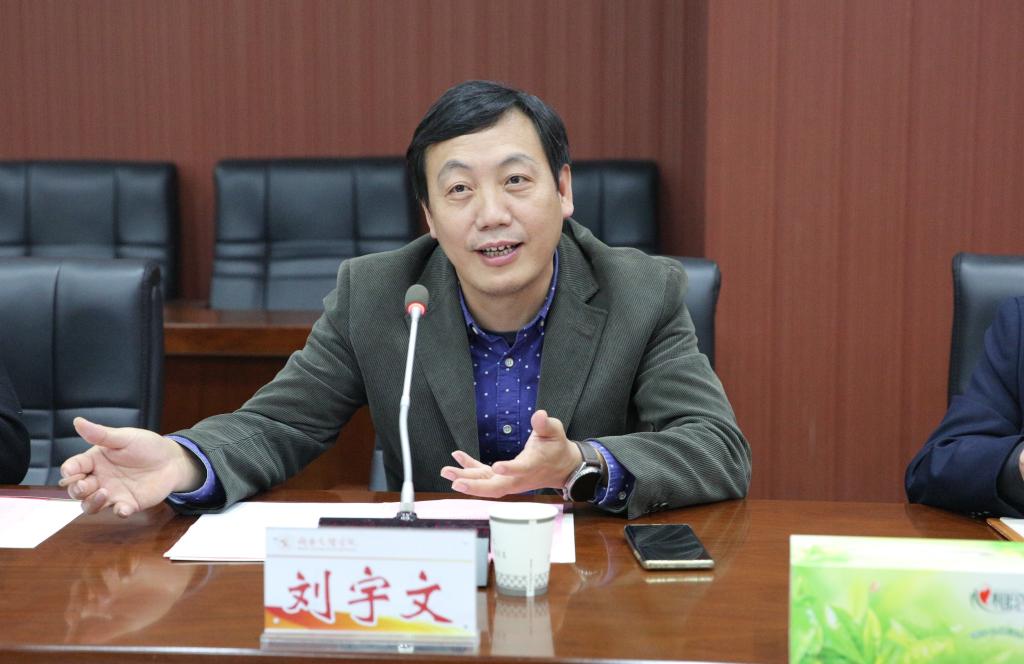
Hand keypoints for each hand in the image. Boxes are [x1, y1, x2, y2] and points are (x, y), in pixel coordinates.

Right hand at [58, 417, 203, 517]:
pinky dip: (119, 511)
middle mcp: (99, 479)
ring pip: (90, 505)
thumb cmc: (146, 446)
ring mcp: (112, 493)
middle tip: (85, 485)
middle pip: (77, 490)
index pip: (73, 468)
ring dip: (92, 502)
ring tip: (104, 493)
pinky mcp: (128, 503)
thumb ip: (101, 434)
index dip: (68, 471)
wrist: (172, 460)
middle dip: (76, 490)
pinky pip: (118, 512)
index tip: (71, 472)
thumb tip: (77, 421)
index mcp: (95, 461)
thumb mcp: (124, 437)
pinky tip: (123, 507)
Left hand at [439, 410, 581, 497]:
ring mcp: (509, 479)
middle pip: (496, 487)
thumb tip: (540, 415)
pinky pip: (484, 474)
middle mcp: (519, 478)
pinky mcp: (503, 477)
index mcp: (533, 465)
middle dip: (475, 486)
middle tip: (456, 482)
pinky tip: (457, 458)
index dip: (509, 469)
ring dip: (466, 478)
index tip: (497, 467)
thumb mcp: (554, 432)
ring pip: (486, 484)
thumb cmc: (556, 449)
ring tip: (446, 471)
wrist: (560, 467)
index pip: (521, 470)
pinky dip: (470, 468)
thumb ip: (545, 425)